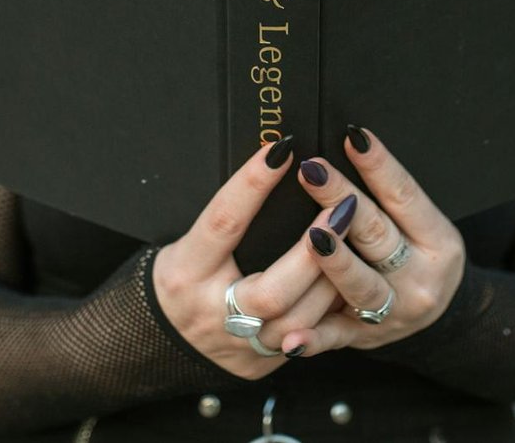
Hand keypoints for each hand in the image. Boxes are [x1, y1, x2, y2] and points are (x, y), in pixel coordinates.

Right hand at [152, 137, 342, 378]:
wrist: (158, 340)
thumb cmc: (183, 275)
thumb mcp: (190, 244)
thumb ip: (230, 220)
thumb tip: (275, 165)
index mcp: (186, 272)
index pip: (223, 224)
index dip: (252, 186)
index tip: (282, 150)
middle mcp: (211, 313)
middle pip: (272, 290)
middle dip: (314, 250)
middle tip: (344, 208)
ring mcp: (238, 346)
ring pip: (299, 321)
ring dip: (333, 279)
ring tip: (356, 241)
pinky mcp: (260, 364)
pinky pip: (305, 337)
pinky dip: (330, 309)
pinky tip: (349, 281)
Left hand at [277, 127, 466, 353]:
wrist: (441, 321)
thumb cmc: (418, 253)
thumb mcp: (421, 225)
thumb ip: (388, 197)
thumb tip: (348, 143)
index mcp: (438, 241)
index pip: (405, 196)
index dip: (379, 165)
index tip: (352, 136)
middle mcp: (420, 278)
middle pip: (377, 234)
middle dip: (342, 200)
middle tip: (312, 170)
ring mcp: (393, 312)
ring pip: (360, 285)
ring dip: (335, 262)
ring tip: (312, 238)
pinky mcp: (364, 337)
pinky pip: (335, 337)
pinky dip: (313, 339)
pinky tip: (291, 339)